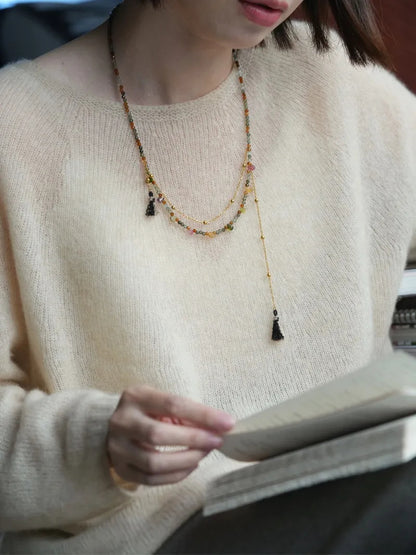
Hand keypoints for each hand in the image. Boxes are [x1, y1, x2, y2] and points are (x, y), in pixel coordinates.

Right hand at [106, 385, 234, 485]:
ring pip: (153, 462)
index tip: (228, 423)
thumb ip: (186, 412)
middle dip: (194, 439)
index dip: (202, 415)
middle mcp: (122, 421)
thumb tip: (219, 427)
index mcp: (136, 397)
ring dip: (186, 460)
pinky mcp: (121, 468)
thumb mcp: (161, 401)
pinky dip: (176, 475)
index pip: (172, 404)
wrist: (112, 424)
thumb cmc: (148, 410)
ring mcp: (118, 447)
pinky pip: (151, 479)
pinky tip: (191, 466)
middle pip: (159, 435)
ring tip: (204, 453)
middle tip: (216, 441)